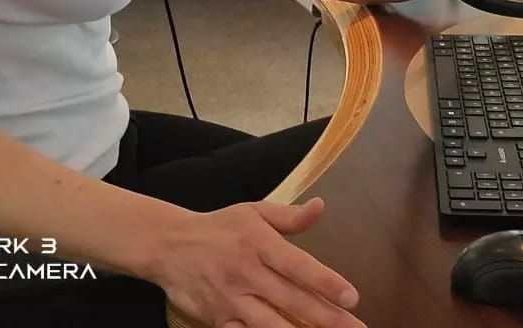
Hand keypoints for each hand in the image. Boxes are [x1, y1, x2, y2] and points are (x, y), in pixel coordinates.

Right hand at [148, 196, 364, 327]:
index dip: (326, 282)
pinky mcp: (218, 320)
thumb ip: (289, 216)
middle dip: (327, 318)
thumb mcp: (253, 211)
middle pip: (292, 301)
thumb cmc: (220, 227)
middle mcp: (246, 272)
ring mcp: (231, 300)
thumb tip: (320, 207)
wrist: (170, 245)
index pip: (297, 266)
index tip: (352, 296)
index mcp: (258, 242)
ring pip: (271, 325)